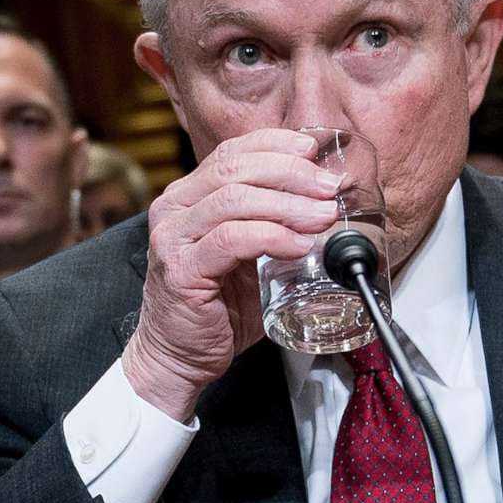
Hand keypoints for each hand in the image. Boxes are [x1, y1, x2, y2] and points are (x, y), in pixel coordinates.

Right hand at [120, 128, 337, 421]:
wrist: (178, 357)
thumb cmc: (216, 308)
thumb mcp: (247, 254)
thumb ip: (271, 225)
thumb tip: (325, 205)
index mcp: (187, 197)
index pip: (231, 152)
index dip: (275, 145)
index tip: (313, 152)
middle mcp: (173, 210)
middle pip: (235, 169)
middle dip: (290, 173)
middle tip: (328, 187)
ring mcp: (174, 239)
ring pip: (235, 200)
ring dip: (288, 204)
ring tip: (323, 216)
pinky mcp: (181, 271)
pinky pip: (232, 240)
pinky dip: (272, 237)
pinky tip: (299, 244)